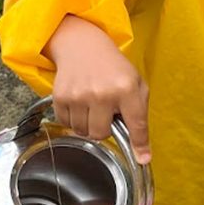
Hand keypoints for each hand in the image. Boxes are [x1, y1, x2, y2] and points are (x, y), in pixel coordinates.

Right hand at [45, 16, 150, 162]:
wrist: (83, 46)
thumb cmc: (114, 68)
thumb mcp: (136, 84)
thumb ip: (139, 112)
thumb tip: (141, 149)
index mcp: (127, 90)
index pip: (136, 124)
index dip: (139, 144)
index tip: (142, 158)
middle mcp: (102, 94)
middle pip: (101, 134)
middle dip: (104, 129)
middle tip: (106, 114)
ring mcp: (79, 95)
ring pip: (82, 132)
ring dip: (88, 125)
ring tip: (93, 106)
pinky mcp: (61, 96)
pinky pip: (66, 124)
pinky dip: (73, 119)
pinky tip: (80, 104)